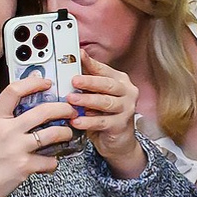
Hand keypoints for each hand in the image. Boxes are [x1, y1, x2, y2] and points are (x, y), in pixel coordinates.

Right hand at [0, 74, 76, 196]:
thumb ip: (2, 119)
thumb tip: (23, 105)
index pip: (14, 91)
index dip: (33, 83)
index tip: (47, 82)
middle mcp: (6, 130)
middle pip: (44, 111)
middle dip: (63, 109)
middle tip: (70, 111)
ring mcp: (16, 148)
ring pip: (54, 134)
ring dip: (66, 133)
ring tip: (66, 134)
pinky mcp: (25, 166)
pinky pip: (51, 160)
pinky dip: (53, 162)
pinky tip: (48, 162)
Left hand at [68, 54, 145, 177]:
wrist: (118, 140)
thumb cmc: (105, 114)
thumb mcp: (96, 94)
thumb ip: (87, 81)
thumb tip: (69, 64)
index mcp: (120, 81)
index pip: (104, 69)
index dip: (91, 63)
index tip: (79, 56)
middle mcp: (127, 92)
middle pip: (108, 84)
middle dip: (90, 82)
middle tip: (74, 81)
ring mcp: (126, 109)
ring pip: (106, 102)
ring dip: (87, 100)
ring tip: (71, 100)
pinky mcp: (121, 125)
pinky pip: (103, 122)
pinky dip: (88, 121)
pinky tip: (76, 121)